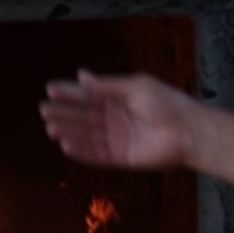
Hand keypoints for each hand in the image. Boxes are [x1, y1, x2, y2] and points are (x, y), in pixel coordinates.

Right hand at [40, 69, 199, 168]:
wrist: (188, 132)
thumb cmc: (167, 104)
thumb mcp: (136, 87)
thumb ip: (107, 85)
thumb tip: (80, 75)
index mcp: (119, 98)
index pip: (89, 95)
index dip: (70, 92)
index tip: (50, 89)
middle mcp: (115, 118)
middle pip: (84, 115)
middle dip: (64, 112)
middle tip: (44, 109)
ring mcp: (117, 138)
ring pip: (87, 135)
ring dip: (68, 131)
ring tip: (50, 126)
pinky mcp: (121, 157)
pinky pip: (96, 155)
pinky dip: (81, 150)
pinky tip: (65, 144)